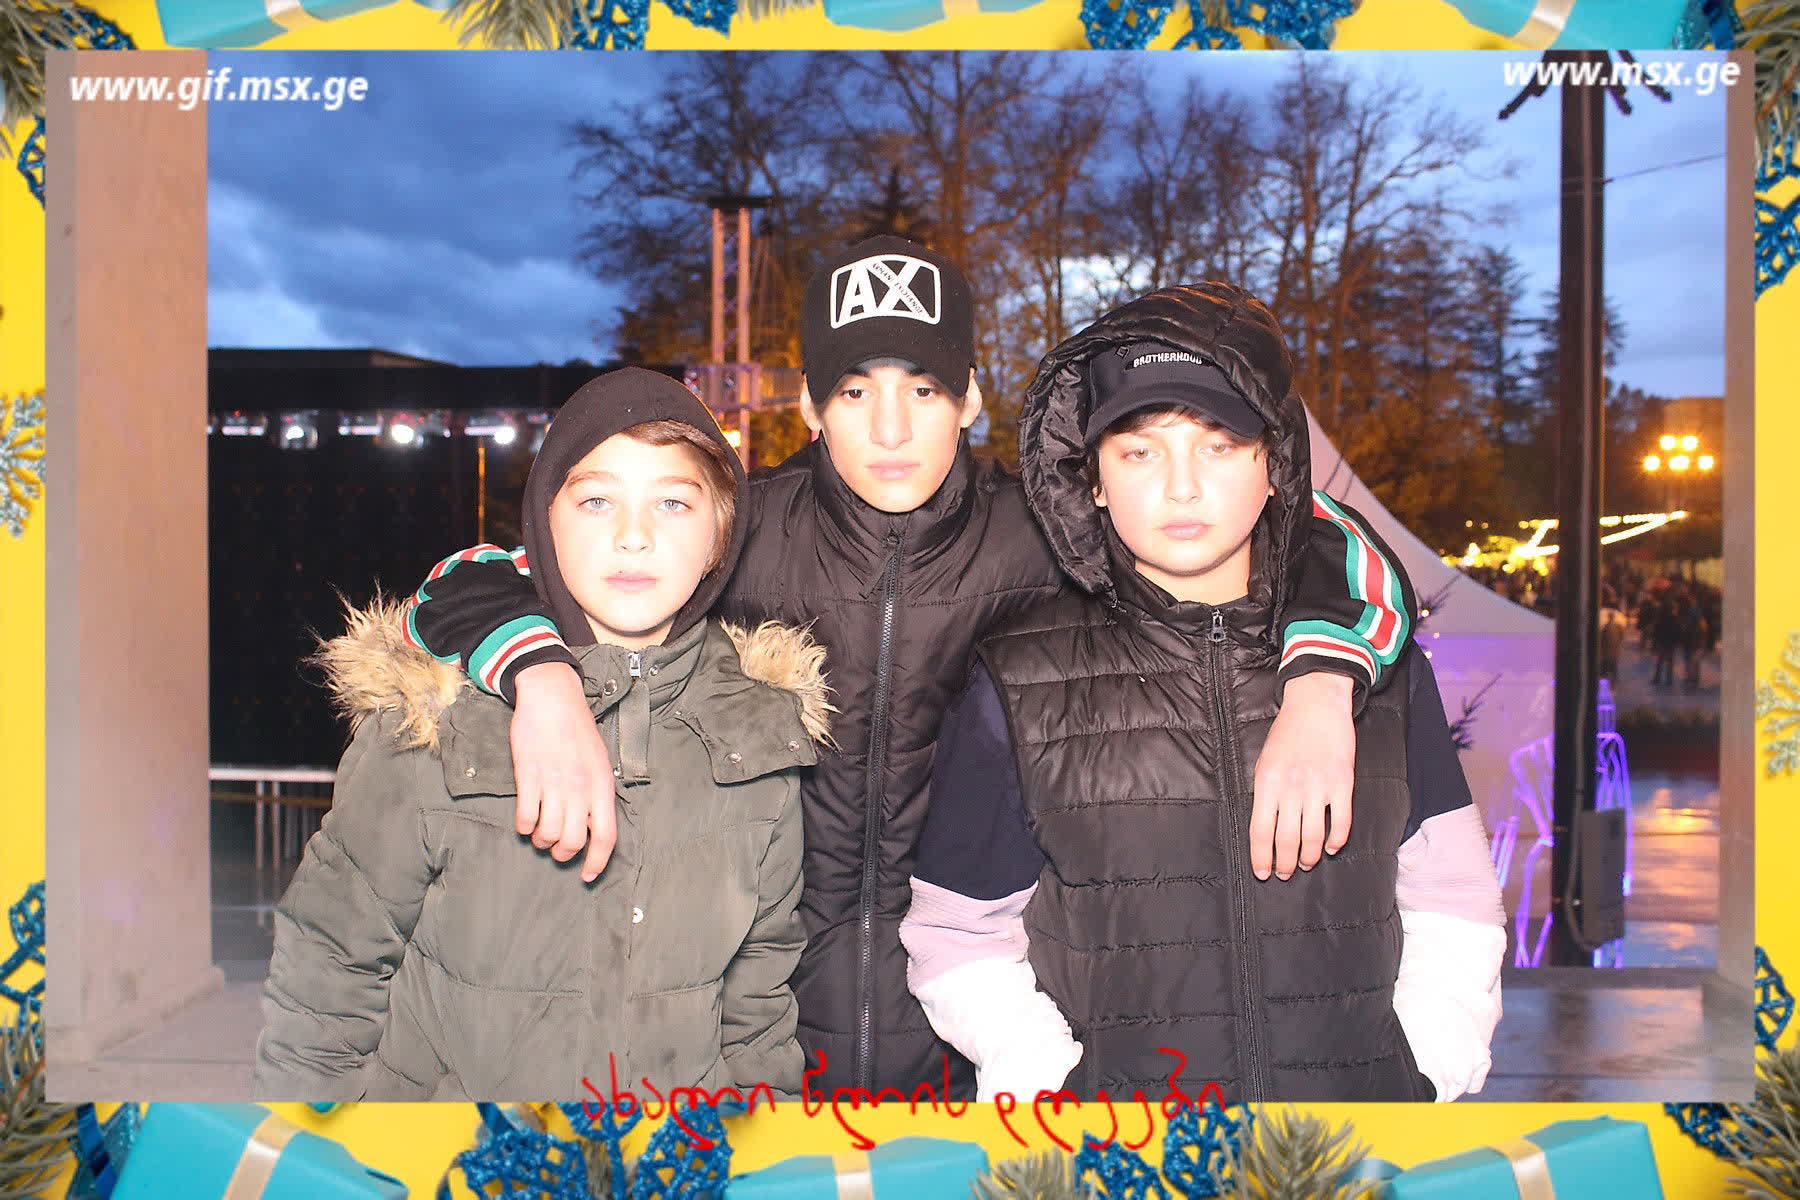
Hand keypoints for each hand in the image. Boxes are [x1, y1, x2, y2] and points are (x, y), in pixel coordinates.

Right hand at [511, 661, 616, 881]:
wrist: (552, 698)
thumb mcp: (599, 761)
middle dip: (564, 853)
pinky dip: (524, 827)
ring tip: (540, 835)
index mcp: (602, 784)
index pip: (607, 835)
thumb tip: (594, 825)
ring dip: (542, 841)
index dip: (598, 861)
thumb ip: (598, 792)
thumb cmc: (577, 730)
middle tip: (557, 849)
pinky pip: (526, 817)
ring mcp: (554, 782)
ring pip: (549, 833)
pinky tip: (525, 822)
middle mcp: (580, 787)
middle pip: (575, 840)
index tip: (588, 875)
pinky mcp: (528, 776)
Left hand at [1249, 672, 1353, 880]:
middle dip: (1285, 864)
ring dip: (1308, 856)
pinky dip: (1336, 841)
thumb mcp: (1264, 762)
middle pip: (1287, 839)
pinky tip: (1329, 848)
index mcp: (1267, 782)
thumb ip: (1264, 794)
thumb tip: (1265, 829)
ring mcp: (1319, 787)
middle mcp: (1292, 788)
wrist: (1316, 704)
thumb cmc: (1286, 734)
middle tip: (1286, 873)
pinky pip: (1341, 822)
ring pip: (1313, 836)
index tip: (1262, 872)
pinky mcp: (1343, 784)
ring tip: (1305, 863)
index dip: (1261, 857)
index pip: (1260, 831)